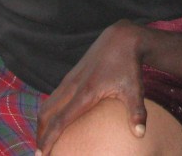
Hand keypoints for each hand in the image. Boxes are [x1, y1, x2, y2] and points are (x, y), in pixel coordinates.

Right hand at [36, 21, 147, 154]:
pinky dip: (49, 111)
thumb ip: (137, 112)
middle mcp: (72, 86)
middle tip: (40, 153)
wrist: (122, 37)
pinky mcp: (71, 75)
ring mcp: (69, 79)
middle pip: (46, 114)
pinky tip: (55, 120)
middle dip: (40, 134)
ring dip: (42, 123)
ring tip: (43, 140)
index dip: (48, 139)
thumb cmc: (129, 65)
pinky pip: (54, 96)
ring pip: (47, 104)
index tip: (41, 154)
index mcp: (85, 93)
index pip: (60, 121)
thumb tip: (141, 134)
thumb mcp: (135, 88)